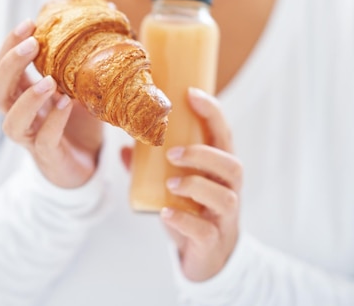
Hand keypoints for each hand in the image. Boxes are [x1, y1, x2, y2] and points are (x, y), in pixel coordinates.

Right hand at [0, 20, 102, 187]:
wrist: (87, 165)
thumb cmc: (79, 122)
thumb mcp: (83, 86)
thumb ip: (87, 58)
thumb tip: (109, 9)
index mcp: (23, 93)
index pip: (2, 67)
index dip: (9, 45)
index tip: (29, 23)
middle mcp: (20, 113)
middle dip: (10, 64)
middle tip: (32, 44)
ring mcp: (30, 136)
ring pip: (11, 119)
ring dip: (28, 97)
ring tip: (49, 81)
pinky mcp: (47, 155)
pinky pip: (43, 139)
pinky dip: (54, 120)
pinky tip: (66, 104)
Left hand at [121, 87, 241, 281]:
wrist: (209, 258)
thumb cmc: (194, 211)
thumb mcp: (175, 187)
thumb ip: (150, 170)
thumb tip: (123, 149)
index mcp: (221, 170)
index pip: (224, 135)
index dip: (212, 113)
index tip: (191, 94)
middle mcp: (229, 190)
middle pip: (231, 165)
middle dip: (203, 154)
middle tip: (172, 152)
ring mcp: (225, 217)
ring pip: (224, 197)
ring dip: (196, 185)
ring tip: (171, 184)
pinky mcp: (213, 241)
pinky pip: (205, 231)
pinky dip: (184, 221)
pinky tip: (166, 214)